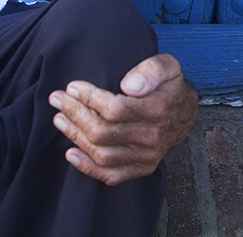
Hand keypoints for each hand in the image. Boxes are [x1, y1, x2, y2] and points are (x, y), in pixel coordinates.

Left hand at [48, 53, 198, 185]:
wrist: (185, 113)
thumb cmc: (170, 85)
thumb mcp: (168, 66)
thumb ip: (151, 70)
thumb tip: (128, 86)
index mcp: (157, 110)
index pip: (114, 109)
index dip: (89, 98)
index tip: (72, 87)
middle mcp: (151, 138)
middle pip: (103, 132)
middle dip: (74, 114)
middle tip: (57, 99)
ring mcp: (146, 156)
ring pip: (102, 154)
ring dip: (75, 137)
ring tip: (59, 120)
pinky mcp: (142, 168)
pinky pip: (111, 175)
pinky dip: (88, 168)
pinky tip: (70, 153)